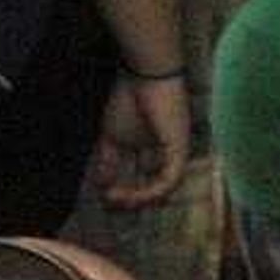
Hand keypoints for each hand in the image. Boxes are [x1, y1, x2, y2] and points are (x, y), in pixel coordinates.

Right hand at [90, 70, 189, 208]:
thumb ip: (107, 161)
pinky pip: (168, 181)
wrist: (144, 73)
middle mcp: (166, 150)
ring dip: (137, 199)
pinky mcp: (180, 149)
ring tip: (114, 201)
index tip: (102, 196)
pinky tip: (130, 196)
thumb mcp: (111, 135)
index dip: (123, 191)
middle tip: (109, 206)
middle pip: (152, 186)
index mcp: (152, 145)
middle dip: (130, 200)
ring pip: (161, 188)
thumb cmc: (128, 96)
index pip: (140, 177)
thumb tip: (100, 185)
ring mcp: (175, 150)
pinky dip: (149, 192)